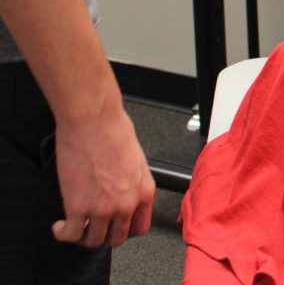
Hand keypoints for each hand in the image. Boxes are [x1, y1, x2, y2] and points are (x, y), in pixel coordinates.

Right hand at [53, 107, 155, 247]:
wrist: (93, 120)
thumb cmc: (113, 130)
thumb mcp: (136, 160)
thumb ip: (132, 182)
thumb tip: (124, 191)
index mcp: (144, 191)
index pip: (140, 227)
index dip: (125, 229)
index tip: (115, 226)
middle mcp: (126, 204)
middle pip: (117, 238)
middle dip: (104, 234)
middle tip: (93, 226)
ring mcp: (102, 208)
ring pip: (93, 241)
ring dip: (83, 237)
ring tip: (75, 226)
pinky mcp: (77, 207)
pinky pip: (70, 234)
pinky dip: (63, 234)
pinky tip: (60, 226)